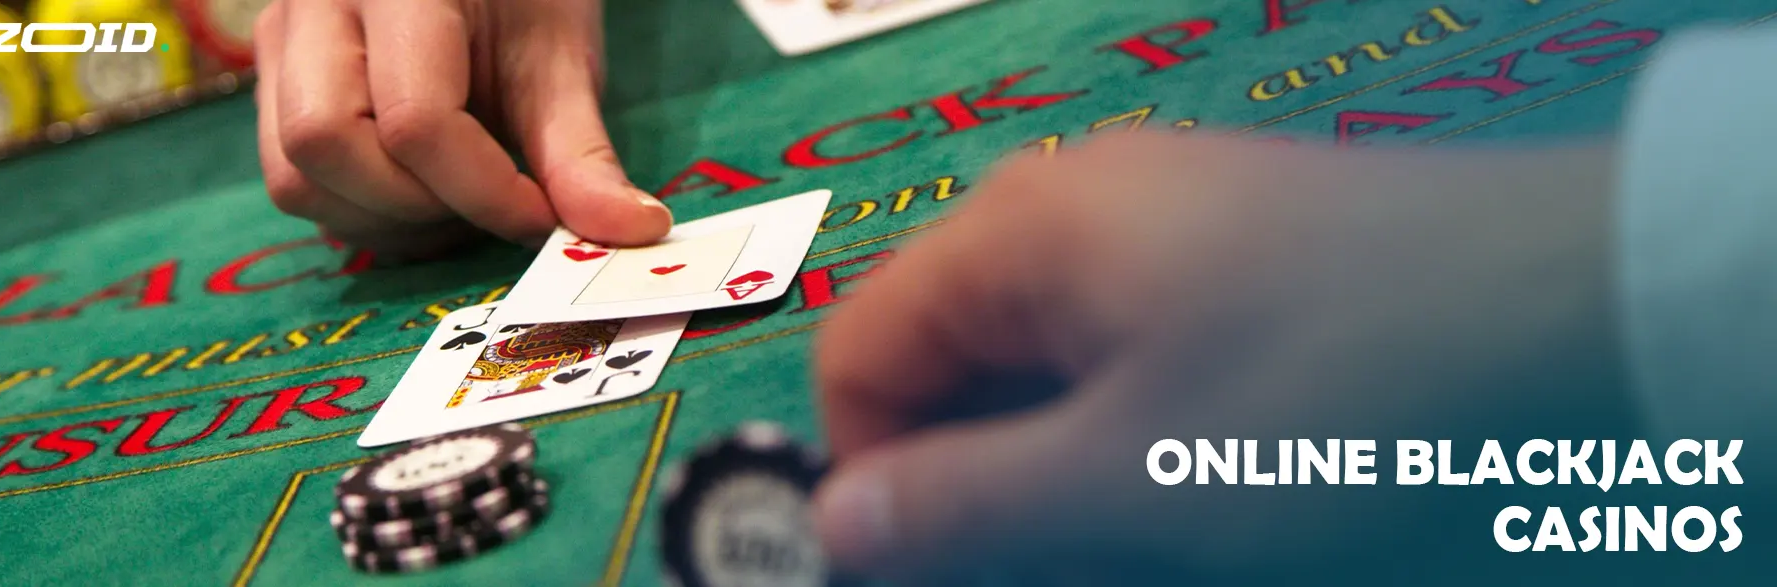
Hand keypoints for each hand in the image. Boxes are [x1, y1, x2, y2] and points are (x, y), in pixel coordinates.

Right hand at [253, 0, 670, 257]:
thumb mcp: (560, 60)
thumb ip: (581, 154)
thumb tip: (630, 231)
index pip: (416, 119)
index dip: (485, 191)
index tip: (541, 218)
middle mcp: (314, 6)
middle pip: (324, 145)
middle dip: (415, 207)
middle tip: (487, 208)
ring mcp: (280, 43)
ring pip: (294, 176)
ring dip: (381, 221)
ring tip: (454, 205)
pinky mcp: (272, 82)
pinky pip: (291, 179)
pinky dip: (358, 213)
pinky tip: (418, 195)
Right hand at [811, 134, 1631, 581]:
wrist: (1603, 315)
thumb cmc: (1352, 397)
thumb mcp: (1130, 484)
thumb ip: (960, 510)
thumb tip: (839, 525)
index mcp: (1024, 231)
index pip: (864, 352)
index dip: (868, 477)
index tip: (925, 579)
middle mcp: (1086, 212)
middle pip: (958, 365)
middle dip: (976, 491)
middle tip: (1051, 579)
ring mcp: (1177, 238)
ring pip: (1055, 381)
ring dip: (1063, 484)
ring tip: (1145, 552)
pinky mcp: (1254, 273)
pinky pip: (1144, 371)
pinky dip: (1141, 449)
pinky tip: (1209, 507)